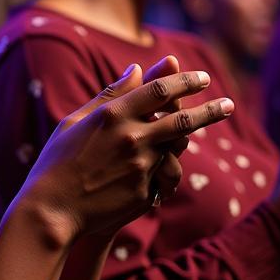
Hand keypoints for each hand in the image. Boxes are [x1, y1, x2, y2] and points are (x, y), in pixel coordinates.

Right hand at [20, 60, 234, 242]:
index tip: (203, 78)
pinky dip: (165, 169)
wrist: (51, 210)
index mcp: (113, 114)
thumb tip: (137, 69)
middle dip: (211, 111)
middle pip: (183, 119)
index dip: (185, 81)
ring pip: (177, 148)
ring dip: (187, 140)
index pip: (160, 89)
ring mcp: (140, 167)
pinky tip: (162, 169)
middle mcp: (132, 138)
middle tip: (228, 104)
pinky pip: (164, 176)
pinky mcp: (143, 192)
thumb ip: (110, 94)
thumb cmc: (58, 161)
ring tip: (193, 135)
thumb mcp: (77, 120)